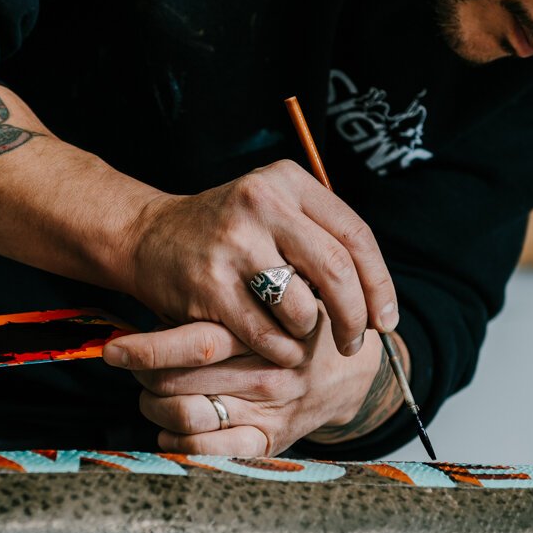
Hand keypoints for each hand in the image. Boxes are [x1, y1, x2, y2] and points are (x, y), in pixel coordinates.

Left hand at [104, 315, 399, 455]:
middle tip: (134, 364)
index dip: (146, 349)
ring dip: (154, 407)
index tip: (112, 349)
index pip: (195, 343)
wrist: (350, 367)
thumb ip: (220, 301)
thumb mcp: (267, 298)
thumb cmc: (291, 323)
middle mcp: (265, 372)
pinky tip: (172, 430)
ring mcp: (269, 409)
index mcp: (261, 330)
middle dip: (144, 374)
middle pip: (178, 382)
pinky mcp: (270, 440)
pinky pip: (211, 452)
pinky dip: (179, 443)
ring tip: (152, 394)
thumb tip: (150, 304)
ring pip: (185, 416)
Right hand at [125, 160, 398, 367]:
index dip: (379, 283)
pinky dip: (280, 350)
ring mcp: (234, 244)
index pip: (355, 235)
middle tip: (355, 343)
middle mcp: (261, 203)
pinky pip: (267, 335)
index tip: (386, 318)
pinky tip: (274, 347)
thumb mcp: (272, 210)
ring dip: (308, 333)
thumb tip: (375, 295)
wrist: (146, 238)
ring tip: (298, 334)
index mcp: (287, 181)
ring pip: (303, 308)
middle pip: (336, 270)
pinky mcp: (210, 286)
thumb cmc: (224, 234)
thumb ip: (319, 235)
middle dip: (354, 317)